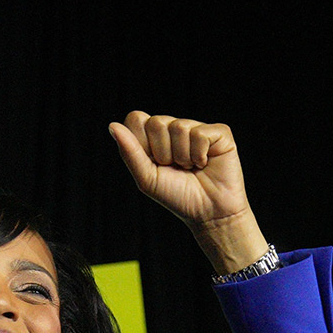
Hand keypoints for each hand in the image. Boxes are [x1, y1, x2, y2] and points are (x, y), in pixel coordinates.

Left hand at [108, 113, 268, 273]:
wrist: (208, 213)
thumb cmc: (177, 196)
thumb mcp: (146, 178)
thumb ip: (130, 151)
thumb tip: (112, 125)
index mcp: (154, 136)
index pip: (136, 119)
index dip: (142, 143)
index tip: (153, 163)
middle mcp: (174, 127)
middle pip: (155, 122)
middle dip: (162, 152)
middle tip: (175, 167)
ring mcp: (197, 127)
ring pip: (179, 127)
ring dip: (183, 156)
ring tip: (191, 168)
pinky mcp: (219, 132)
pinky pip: (199, 134)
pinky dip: (199, 155)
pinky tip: (205, 164)